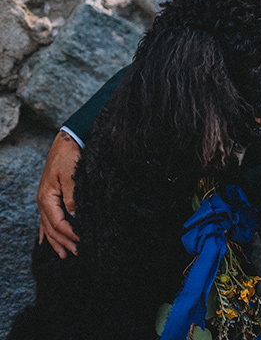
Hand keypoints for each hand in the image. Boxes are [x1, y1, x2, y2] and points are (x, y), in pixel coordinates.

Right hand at [37, 131, 81, 257]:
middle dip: (64, 242)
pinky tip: (45, 241)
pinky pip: (46, 219)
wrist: (67, 141)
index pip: (58, 223)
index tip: (82, 241)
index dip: (70, 234)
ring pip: (48, 226)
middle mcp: (43, 201)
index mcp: (46, 198)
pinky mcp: (50, 196)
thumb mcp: (71, 176)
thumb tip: (76, 217)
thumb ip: (72, 197)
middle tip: (77, 253)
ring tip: (64, 254)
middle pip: (52, 229)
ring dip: (57, 241)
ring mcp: (45, 199)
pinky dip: (46, 232)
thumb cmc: (70, 157)